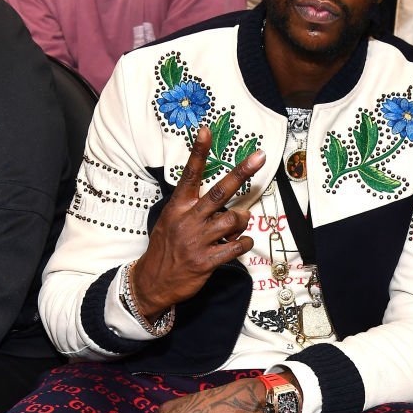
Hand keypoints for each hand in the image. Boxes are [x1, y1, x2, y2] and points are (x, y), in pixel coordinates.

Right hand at [131, 127, 264, 319]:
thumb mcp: (171, 221)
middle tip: (259, 157)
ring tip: (239, 223)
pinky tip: (241, 243)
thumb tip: (224, 202)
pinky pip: (236, 247)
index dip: (199, 152)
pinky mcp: (207, 261)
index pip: (190, 174)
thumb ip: (195, 209)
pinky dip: (244, 243)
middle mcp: (189, 220)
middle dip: (241, 173)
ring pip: (233, 220)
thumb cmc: (166, 248)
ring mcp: (198, 240)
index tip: (206, 130)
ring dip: (243, 219)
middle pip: (220, 192)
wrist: (153, 281)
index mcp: (178, 207)